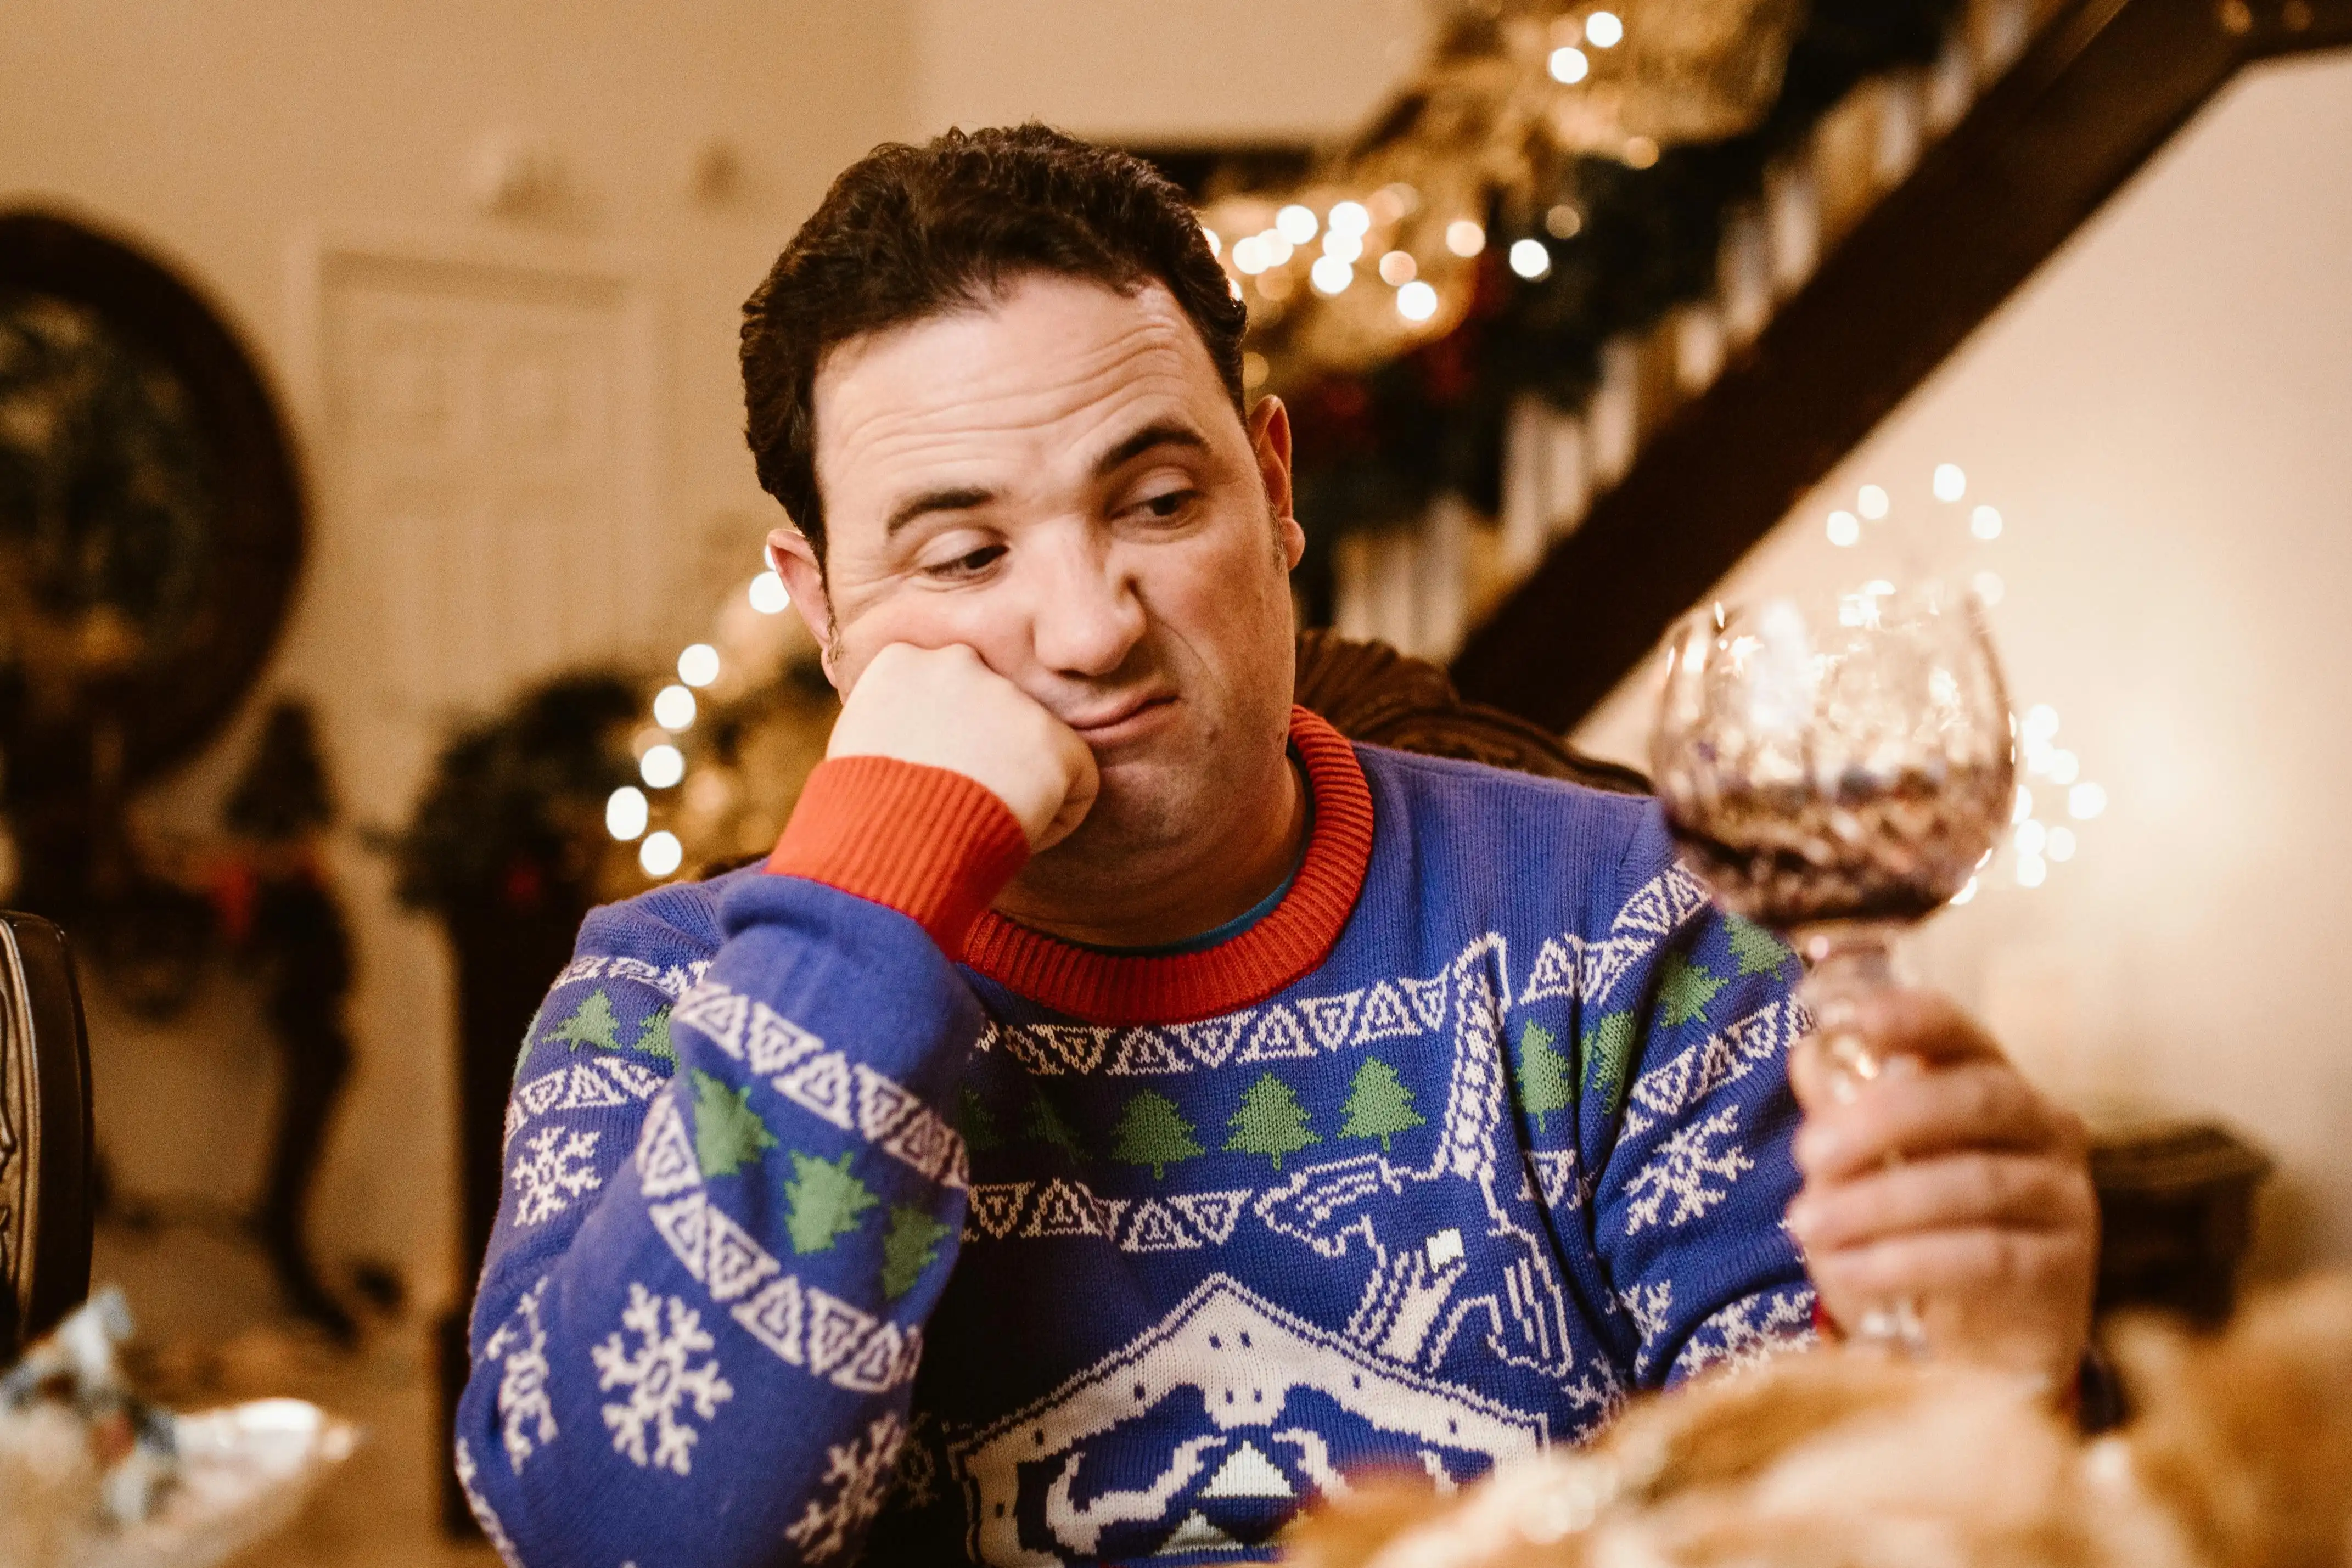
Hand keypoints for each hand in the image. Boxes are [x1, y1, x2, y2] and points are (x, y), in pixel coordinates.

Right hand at [828, 642, 1098, 851]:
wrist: (890, 845)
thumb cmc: (858, 817)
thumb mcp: (857, 749)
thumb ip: (894, 725)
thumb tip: (913, 741)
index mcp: (903, 660)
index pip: (943, 691)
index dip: (940, 742)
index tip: (921, 778)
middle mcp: (960, 663)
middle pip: (991, 714)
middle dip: (984, 754)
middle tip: (951, 801)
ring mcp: (1012, 699)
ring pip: (1032, 749)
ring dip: (1014, 786)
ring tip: (974, 820)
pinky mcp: (1056, 741)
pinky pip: (1075, 786)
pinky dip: (1053, 820)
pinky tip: (1009, 833)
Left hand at [1784, 987, 2097, 1391]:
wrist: (1974, 1349)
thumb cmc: (1914, 1237)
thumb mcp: (1867, 1174)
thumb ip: (1843, 1116)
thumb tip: (1809, 1055)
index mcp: (1994, 1086)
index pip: (1962, 1034)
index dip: (1915, 1018)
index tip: (1860, 1019)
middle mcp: (2044, 1130)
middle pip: (1972, 1101)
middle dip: (1883, 1120)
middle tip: (1809, 1153)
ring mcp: (2062, 1197)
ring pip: (1973, 1183)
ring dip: (1879, 1202)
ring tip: (1808, 1224)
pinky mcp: (2061, 1269)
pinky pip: (1985, 1255)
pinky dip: (1908, 1260)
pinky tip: (1851, 1271)